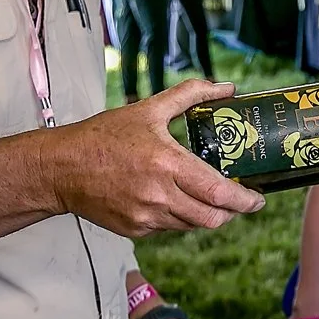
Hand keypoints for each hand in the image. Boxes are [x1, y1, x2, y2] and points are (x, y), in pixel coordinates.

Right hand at [43, 80, 265, 235]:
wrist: (60, 168)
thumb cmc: (103, 136)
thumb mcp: (148, 109)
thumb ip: (190, 96)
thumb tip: (225, 88)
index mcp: (166, 165)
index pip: (218, 192)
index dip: (244, 200)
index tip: (259, 198)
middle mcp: (158, 196)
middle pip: (212, 219)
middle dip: (231, 213)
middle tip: (239, 201)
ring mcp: (145, 217)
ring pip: (192, 225)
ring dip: (205, 214)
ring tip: (207, 197)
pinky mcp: (134, 230)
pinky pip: (168, 228)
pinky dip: (178, 217)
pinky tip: (173, 199)